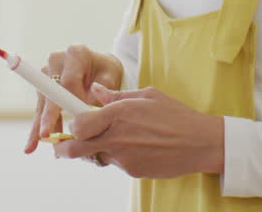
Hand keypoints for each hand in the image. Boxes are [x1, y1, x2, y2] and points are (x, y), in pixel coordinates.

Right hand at [23, 45, 123, 154]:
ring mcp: (46, 74)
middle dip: (47, 117)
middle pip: (51, 92)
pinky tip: (32, 144)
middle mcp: (56, 61)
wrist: (98, 66)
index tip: (68, 121)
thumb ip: (103, 91)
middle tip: (46, 135)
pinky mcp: (43, 87)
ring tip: (33, 147)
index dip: (66, 102)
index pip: (69, 81)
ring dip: (39, 126)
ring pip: (43, 103)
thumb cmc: (106, 71)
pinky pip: (40, 109)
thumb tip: (88, 111)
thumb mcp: (111, 77)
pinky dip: (37, 127)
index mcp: (75, 55)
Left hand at [53, 84, 224, 178]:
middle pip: (75, 149)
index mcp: (118, 113)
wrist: (200, 143)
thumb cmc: (175, 115)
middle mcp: (116, 137)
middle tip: (62, 146)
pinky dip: (120, 156)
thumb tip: (95, 90)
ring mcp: (124, 157)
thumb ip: (116, 96)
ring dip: (99, 149)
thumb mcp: (147, 96)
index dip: (72, 124)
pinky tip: (138, 146)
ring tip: (122, 138)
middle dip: (63, 149)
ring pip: (97, 156)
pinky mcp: (132, 171)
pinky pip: (117, 163)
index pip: (78, 124)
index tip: (71, 122)